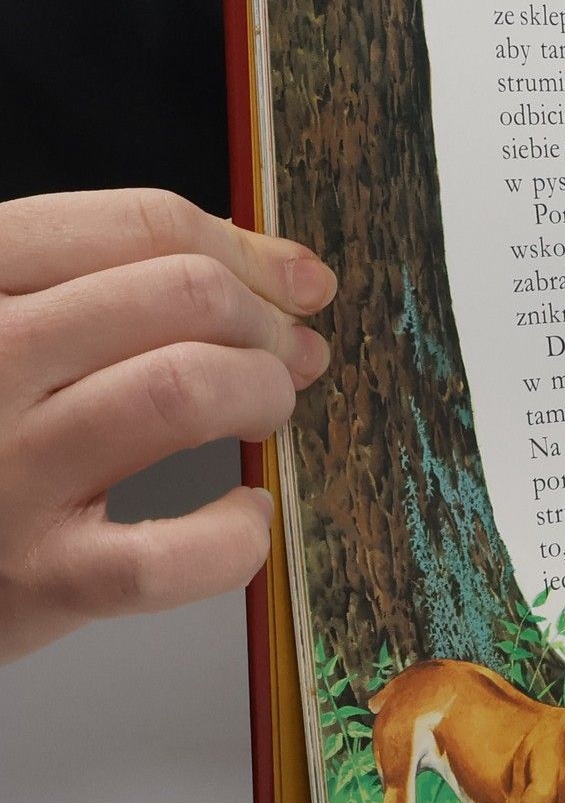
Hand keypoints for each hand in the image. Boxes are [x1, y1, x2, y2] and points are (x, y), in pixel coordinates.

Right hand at [0, 188, 333, 663]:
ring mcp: (7, 471)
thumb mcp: (15, 325)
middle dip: (267, 324)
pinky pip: (174, 551)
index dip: (249, 254)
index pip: (144, 226)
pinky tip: (244, 517)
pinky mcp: (37, 577)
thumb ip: (123, 282)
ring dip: (260, 395)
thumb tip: (288, 274)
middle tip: (291, 356)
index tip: (297, 286)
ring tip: (263, 414)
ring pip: (185, 391)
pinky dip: (237, 534)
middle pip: (184, 296)